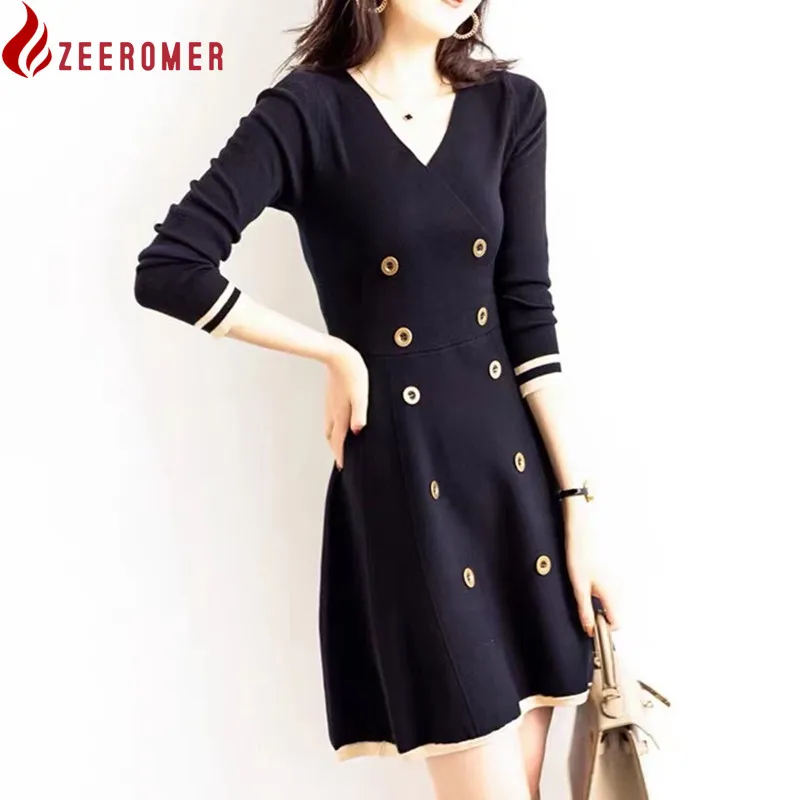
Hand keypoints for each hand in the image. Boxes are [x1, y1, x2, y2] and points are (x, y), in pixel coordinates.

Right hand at [323, 338, 368, 469]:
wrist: (337, 354)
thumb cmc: (353, 372)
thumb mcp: (361, 394)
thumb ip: (359, 413)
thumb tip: (357, 431)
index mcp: (341, 414)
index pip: (340, 441)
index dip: (341, 455)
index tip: (342, 467)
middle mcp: (332, 412)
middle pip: (332, 437)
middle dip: (335, 450)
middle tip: (341, 459)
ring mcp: (329, 405)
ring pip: (330, 428)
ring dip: (334, 439)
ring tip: (340, 445)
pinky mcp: (330, 398)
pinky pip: (330, 418)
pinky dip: (334, 427)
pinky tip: (340, 423)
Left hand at [563, 500, 618, 637]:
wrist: (583, 528)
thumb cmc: (579, 554)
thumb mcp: (578, 586)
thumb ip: (585, 610)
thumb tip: (590, 630)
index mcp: (613, 593)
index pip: (617, 623)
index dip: (603, 626)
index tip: (590, 621)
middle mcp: (621, 587)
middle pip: (618, 612)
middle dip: (603, 613)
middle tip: (584, 603)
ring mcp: (620, 577)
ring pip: (616, 600)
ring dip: (603, 601)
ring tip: (585, 588)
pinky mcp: (616, 570)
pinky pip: (614, 588)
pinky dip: (604, 590)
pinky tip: (590, 577)